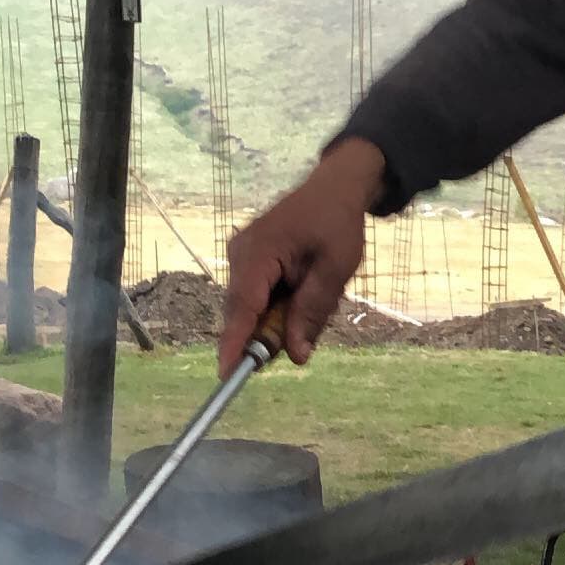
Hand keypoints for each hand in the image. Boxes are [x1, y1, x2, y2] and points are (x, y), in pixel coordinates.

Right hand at [219, 138, 385, 374]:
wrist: (334, 188)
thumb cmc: (337, 224)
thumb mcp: (334, 271)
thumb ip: (312, 312)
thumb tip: (295, 355)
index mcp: (259, 252)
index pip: (242, 307)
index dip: (235, 343)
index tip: (227, 375)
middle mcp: (240, 255)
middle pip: (244, 312)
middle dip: (268, 334)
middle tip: (302, 339)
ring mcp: (241, 257)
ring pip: (251, 308)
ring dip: (278, 318)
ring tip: (313, 295)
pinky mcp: (248, 262)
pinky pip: (257, 297)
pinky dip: (277, 306)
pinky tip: (303, 291)